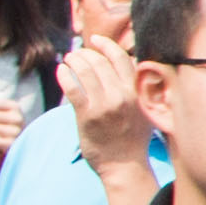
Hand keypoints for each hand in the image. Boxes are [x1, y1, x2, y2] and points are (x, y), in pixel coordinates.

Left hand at [59, 34, 147, 161]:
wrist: (124, 165)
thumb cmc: (132, 138)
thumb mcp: (144, 109)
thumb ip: (135, 88)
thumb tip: (124, 66)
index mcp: (136, 92)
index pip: (121, 58)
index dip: (106, 44)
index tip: (94, 39)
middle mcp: (121, 95)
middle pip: (99, 62)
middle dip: (85, 53)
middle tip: (75, 53)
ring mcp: (104, 105)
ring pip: (85, 71)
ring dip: (73, 60)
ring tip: (68, 59)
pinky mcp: (87, 116)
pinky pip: (72, 88)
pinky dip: (64, 75)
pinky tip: (61, 70)